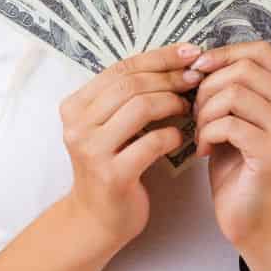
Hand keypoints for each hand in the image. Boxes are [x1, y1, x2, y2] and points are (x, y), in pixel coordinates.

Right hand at [59, 42, 204, 252]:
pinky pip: (152, 142)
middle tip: (196, 79)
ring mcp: (92, 150)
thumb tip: (176, 63)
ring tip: (188, 108)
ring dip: (172, 102)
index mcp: (75, 106)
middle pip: (130, 84)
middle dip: (169, 77)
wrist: (97, 219)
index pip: (121, 68)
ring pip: (140, 107)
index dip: (159, 56)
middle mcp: (77, 125)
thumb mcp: (110, 127)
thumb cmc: (112, 165)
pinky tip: (182, 138)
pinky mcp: (112, 175)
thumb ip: (129, 97)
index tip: (189, 52)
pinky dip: (173, 136)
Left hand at [188, 40, 270, 269]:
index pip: (260, 50)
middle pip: (243, 69)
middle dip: (207, 87)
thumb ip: (228, 89)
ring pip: (234, 93)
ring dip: (205, 112)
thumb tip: (200, 60)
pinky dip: (207, 134)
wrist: (251, 218)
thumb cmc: (237, 167)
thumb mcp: (233, 118)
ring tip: (201, 133)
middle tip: (197, 114)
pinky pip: (229, 124)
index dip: (225, 52)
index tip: (199, 69)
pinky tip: (205, 150)